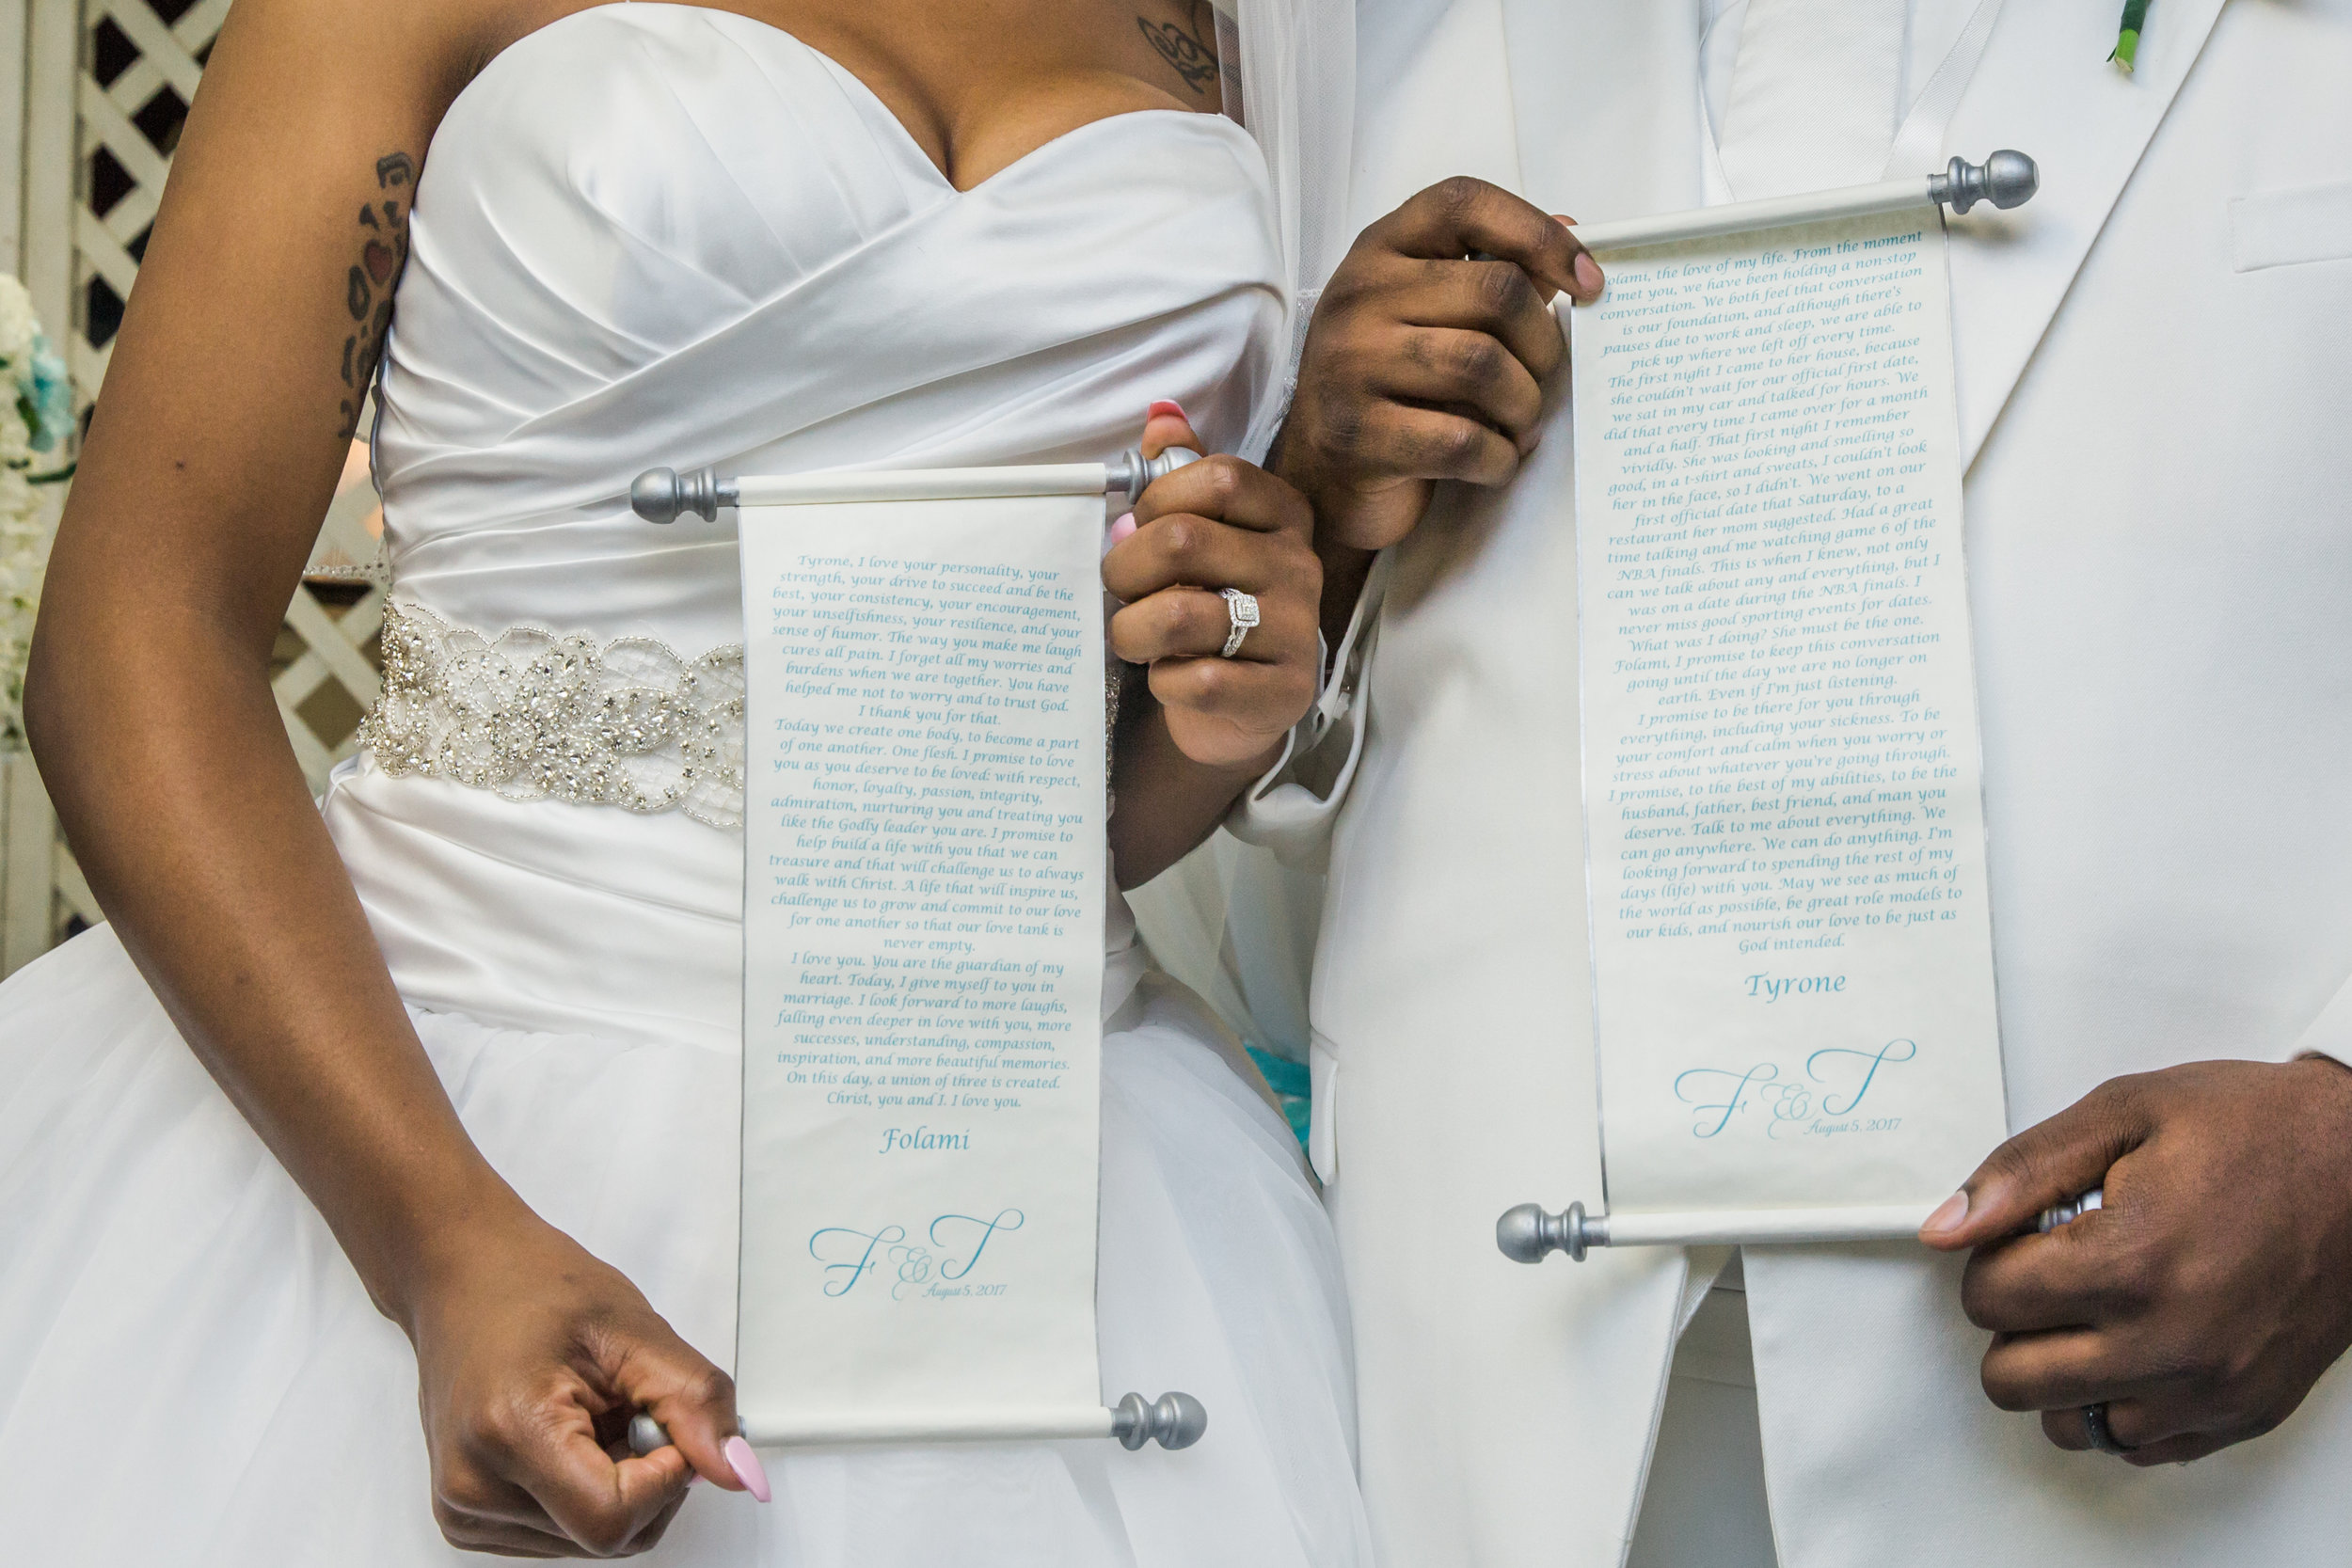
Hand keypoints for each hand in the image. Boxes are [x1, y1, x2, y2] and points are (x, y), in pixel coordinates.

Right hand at [406, 1208, 758, 1554]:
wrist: (462, 1278)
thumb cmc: (533, 1288)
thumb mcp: (633, 1329)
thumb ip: (695, 1402)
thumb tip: (738, 1470)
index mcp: (509, 1431)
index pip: (614, 1520)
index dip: (664, 1478)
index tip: (665, 1425)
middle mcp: (474, 1486)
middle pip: (609, 1537)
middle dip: (647, 1479)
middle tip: (629, 1408)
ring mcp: (465, 1511)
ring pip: (592, 1540)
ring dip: (617, 1484)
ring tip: (591, 1414)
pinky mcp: (469, 1520)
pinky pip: (564, 1534)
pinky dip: (587, 1492)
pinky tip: (570, 1437)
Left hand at [1102, 404, 1319, 769]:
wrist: (1239, 709)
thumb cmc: (1213, 607)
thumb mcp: (1203, 535)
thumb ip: (1182, 474)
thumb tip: (1160, 414)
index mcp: (1283, 515)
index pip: (1218, 477)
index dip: (1156, 500)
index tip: (1137, 527)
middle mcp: (1300, 566)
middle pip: (1184, 541)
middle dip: (1124, 568)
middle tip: (1119, 589)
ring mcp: (1297, 631)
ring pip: (1179, 615)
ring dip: (1132, 630)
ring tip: (1134, 636)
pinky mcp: (1283, 693)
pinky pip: (1198, 681)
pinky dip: (1165, 681)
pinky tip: (1171, 677)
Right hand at [1272, 176, 1602, 552]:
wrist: (1321, 476)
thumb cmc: (1391, 388)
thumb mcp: (1430, 315)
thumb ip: (1494, 272)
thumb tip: (1572, 228)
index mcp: (1379, 252)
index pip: (1465, 204)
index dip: (1539, 234)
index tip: (1588, 282)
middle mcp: (1357, 296)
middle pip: (1496, 291)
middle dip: (1543, 345)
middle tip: (1543, 379)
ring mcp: (1350, 364)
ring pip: (1484, 366)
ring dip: (1525, 406)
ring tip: (1520, 425)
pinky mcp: (1358, 435)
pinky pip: (1462, 441)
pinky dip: (1498, 459)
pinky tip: (1494, 462)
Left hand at [1920, 1057, 2351, 1463]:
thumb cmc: (2257, 1132)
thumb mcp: (2125, 1114)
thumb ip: (2021, 1172)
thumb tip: (1946, 1228)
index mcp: (2131, 1261)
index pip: (1987, 1299)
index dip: (1993, 1259)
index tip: (2026, 1237)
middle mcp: (2171, 1342)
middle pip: (2012, 1376)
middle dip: (2013, 1322)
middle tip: (2054, 1276)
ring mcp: (2209, 1389)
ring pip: (2067, 1422)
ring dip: (2060, 1371)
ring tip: (2095, 1311)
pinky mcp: (2241, 1415)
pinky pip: (2136, 1443)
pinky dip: (2119, 1401)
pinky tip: (2138, 1343)